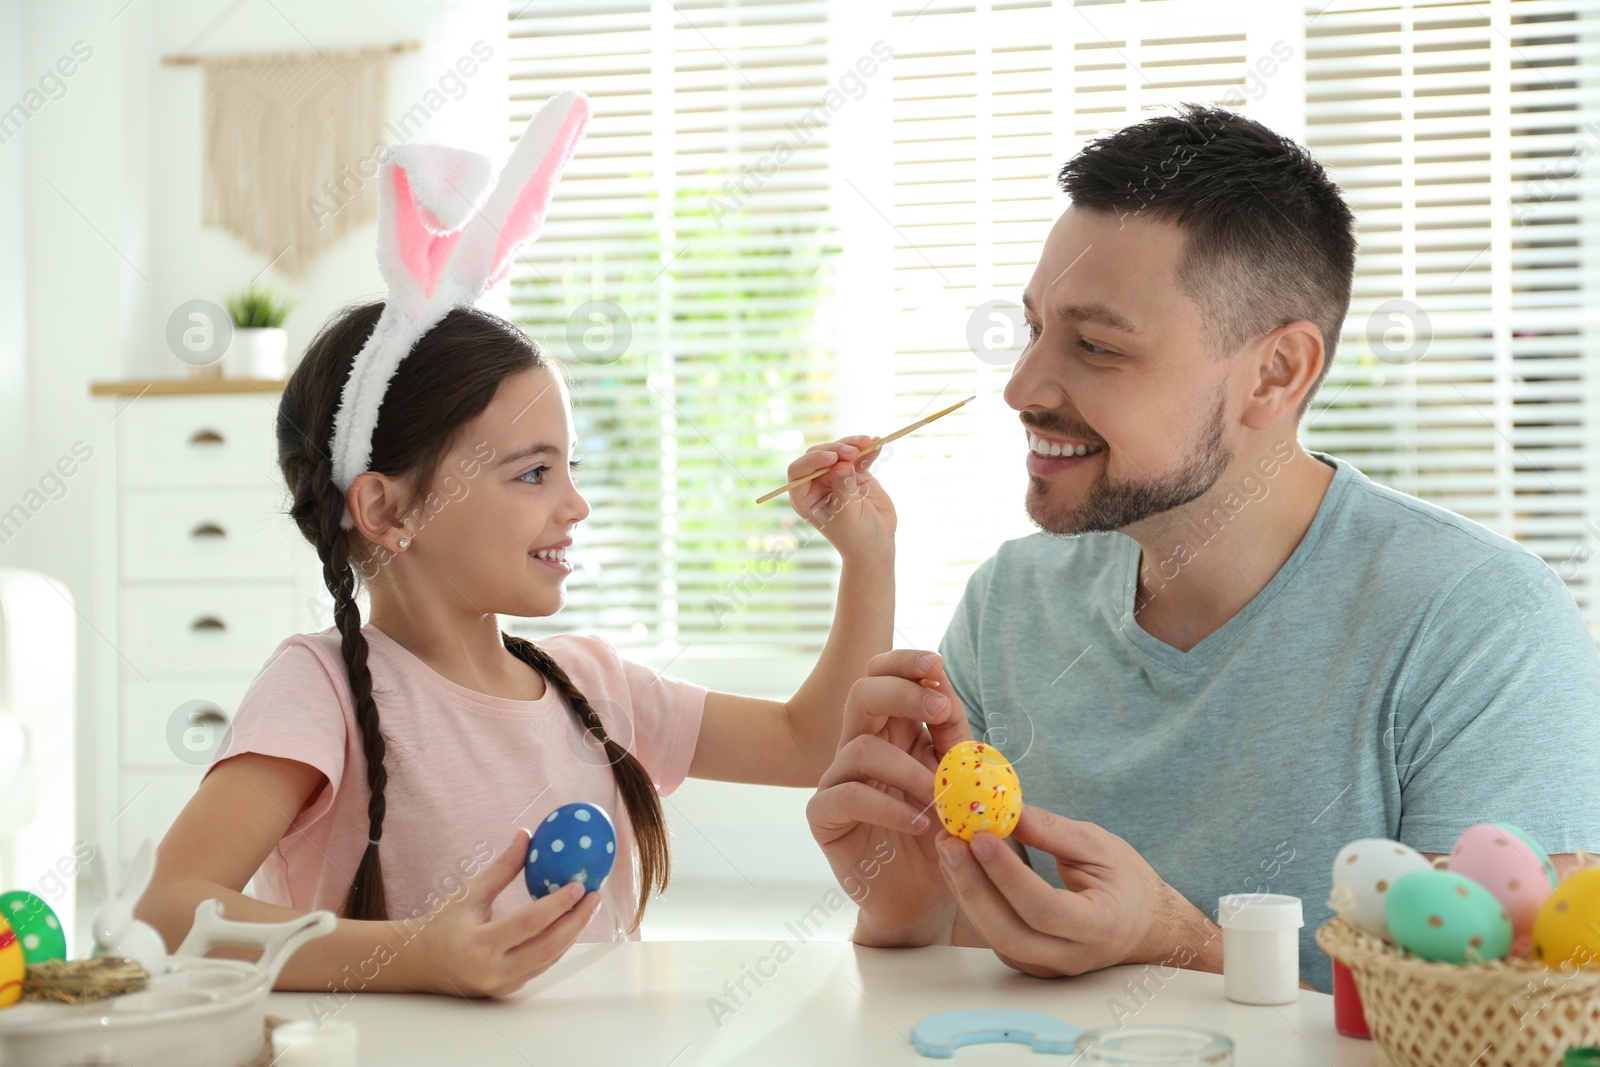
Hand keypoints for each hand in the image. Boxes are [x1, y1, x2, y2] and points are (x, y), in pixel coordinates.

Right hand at [410, 828, 600, 996]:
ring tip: (588, 908)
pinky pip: (540, 966)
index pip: (529, 923)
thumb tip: (526, 835)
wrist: (420, 963)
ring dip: (572, 934)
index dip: (558, 905)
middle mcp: (493, 969)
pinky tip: (569, 924)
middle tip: (594, 897)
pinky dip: (557, 945)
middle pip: (548, 946)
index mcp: (480, 944)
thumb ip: (501, 868)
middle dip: (577, 921)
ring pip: (549, 959)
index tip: (579, 886)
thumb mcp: (469, 893)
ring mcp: (502, 984)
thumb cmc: (443, 924)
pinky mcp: (508, 990)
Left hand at [785, 434, 895, 560]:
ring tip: (868, 442)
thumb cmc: (856, 535)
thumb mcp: (847, 513)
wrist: (877, 542)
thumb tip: (841, 464)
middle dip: (836, 450)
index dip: (812, 461)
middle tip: (854, 452)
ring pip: (839, 451)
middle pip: (820, 456)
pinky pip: (859, 456)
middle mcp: (817, 484)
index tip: (832, 458)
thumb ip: (843, 487)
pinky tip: (877, 442)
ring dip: (853, 444)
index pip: (798, 471)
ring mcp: (836, 476)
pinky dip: (868, 449)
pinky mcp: (855, 473)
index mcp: (805, 497)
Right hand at [806, 649, 971, 944]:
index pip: (883, 676)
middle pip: (862, 694)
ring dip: (909, 769)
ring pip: (860, 747)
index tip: (937, 666)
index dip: (904, 664)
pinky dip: (888, 808)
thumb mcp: (960, 786)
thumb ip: (956, 744)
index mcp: (892, 731)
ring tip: (942, 799)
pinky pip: (846, 797)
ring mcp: (838, 780)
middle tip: (940, 709)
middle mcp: (859, 747)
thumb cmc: (943, 839)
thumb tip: (946, 693)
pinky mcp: (825, 817)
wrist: (924, 900)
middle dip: (901, 692)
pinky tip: (920, 824)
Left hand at [936, 806, 1218, 977]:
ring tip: (947, 846)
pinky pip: (993, 934)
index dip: (1007, 874)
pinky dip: (973, 900)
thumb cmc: (1125, 881)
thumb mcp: (1098, 846)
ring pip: (995, 936)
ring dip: (965, 891)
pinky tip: (960, 867)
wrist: (1142, 924)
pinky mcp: (1028, 963)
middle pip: (1009, 932)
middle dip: (973, 886)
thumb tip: (1007, 809)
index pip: (1043, 907)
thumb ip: (1053, 832)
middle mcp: (1071, 956)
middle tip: (948, 842)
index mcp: (1099, 926)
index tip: (980, 836)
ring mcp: (1047, 966)